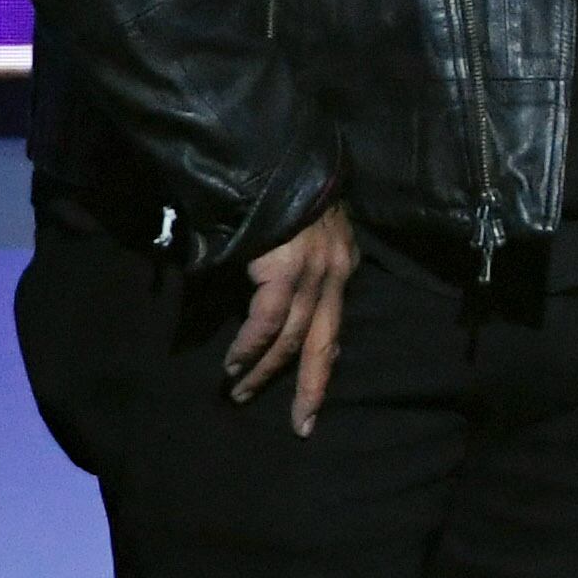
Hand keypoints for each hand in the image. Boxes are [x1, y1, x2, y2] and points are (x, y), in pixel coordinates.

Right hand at [228, 201, 355, 436]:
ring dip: (265, 370)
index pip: (335, 320)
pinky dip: (251, 346)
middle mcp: (335, 269)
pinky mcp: (289, 268)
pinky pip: (269, 320)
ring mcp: (315, 269)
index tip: (315, 390)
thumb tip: (270, 304)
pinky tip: (235, 364)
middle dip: (313, 385)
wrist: (273, 154)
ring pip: (294, 336)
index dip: (324, 357)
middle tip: (302, 423)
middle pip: (326, 340)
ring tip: (240, 392)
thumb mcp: (297, 232)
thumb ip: (289, 268)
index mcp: (342, 261)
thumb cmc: (278, 192)